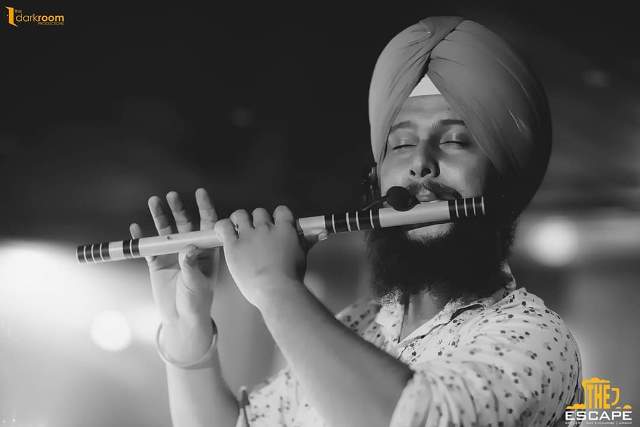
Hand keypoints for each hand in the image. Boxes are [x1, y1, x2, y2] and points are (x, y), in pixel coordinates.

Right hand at [130, 188, 220, 362]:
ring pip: (165, 231)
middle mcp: (190, 248)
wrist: (181, 318)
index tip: (200, 193)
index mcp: (206, 251)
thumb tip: (188, 249)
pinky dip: (141, 237)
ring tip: (154, 201)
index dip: (205, 208)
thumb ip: (191, 266)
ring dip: (160, 216)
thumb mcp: (196, 284)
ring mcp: (172, 254)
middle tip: (172, 196)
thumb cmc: (197, 301)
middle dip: (179, 209)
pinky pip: (148, 247)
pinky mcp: (156, 262)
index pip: (207, 225)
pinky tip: (135, 227)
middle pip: (184, 224)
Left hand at [214, 205, 306, 308]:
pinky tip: (224, 231)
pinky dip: (222, 226)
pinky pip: (224, 227)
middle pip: (259, 212)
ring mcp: (248, 236)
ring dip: (239, 220)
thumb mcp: (302, 256)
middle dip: (257, 220)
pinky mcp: (234, 245)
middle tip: (257, 233)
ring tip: (239, 230)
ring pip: (240, 215)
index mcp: (284, 229)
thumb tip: (321, 233)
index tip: (275, 224)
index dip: (277, 216)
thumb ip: (308, 241)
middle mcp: (266, 228)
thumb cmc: (291, 277)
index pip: (281, 210)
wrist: (275, 289)